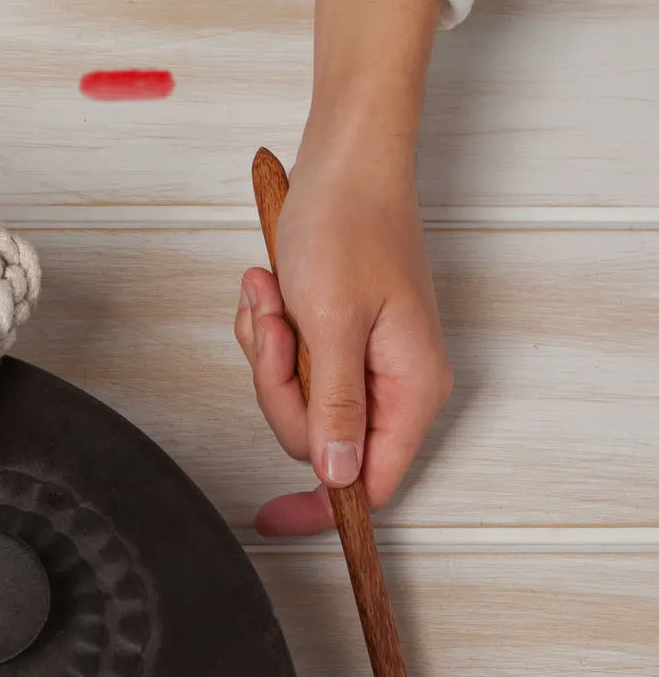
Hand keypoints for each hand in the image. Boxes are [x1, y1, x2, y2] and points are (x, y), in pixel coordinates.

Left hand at [232, 0, 450, 535]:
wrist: (344, 157)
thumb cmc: (349, 224)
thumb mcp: (334, 324)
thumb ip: (335, 407)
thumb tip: (339, 476)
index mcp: (410, 387)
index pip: (370, 481)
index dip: (320, 504)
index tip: (270, 518)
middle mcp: (392, 383)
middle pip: (315, 440)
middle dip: (278, 388)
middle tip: (274, 328)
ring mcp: (364, 362)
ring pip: (294, 402)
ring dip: (267, 353)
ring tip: (271, 296)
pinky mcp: (337, 340)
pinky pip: (287, 367)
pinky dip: (267, 334)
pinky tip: (269, 292)